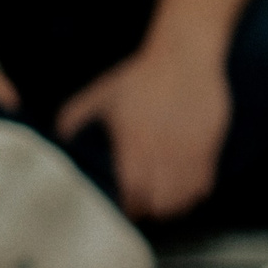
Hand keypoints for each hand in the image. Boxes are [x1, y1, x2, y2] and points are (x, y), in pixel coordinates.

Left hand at [55, 45, 229, 219]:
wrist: (183, 56)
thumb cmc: (140, 76)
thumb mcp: (103, 93)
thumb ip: (76, 115)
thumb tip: (58, 137)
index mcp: (134, 145)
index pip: (132, 195)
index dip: (129, 207)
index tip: (126, 206)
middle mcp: (162, 153)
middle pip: (159, 204)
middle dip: (151, 210)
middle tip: (146, 206)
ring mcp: (188, 151)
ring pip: (184, 199)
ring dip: (173, 205)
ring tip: (166, 201)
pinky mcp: (209, 146)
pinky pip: (204, 184)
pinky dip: (194, 193)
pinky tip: (186, 188)